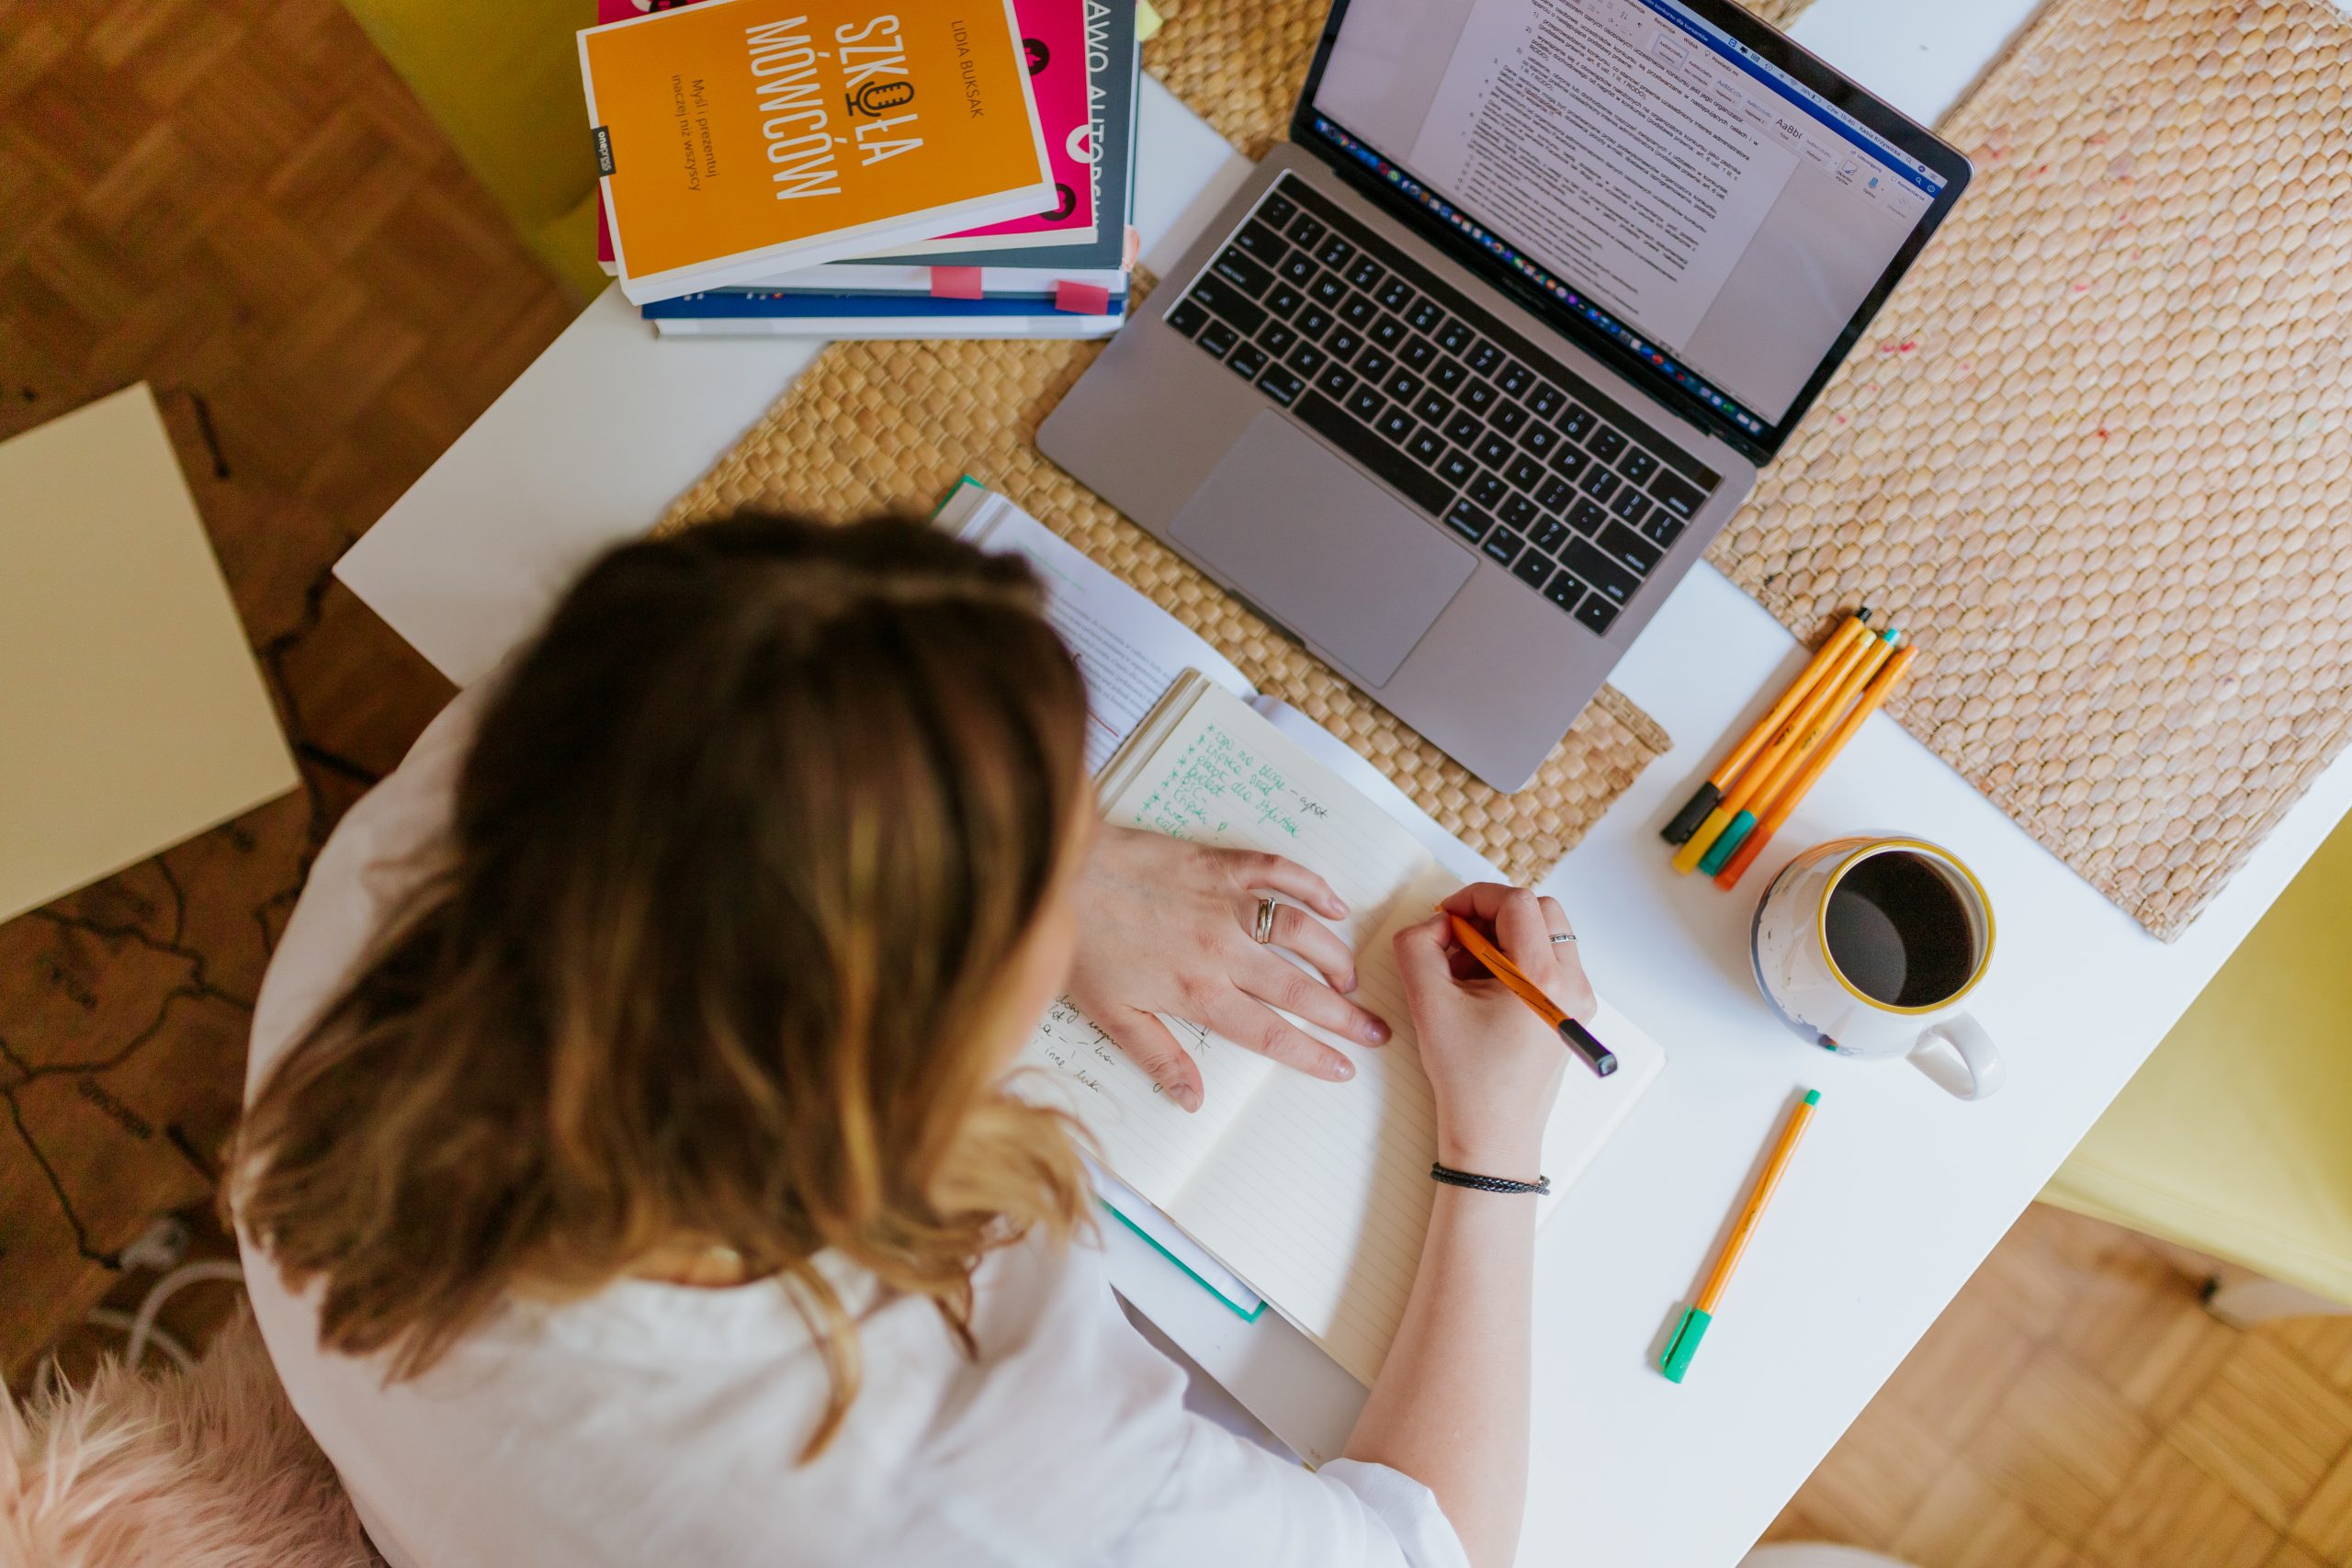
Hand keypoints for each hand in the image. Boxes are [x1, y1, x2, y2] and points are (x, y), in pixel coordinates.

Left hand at [1066, 827, 1391, 1111]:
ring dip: (1333, 956)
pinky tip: (1333, 904)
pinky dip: (1312, 886)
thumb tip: (1193, 1100)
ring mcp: (1225, 903)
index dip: (1312, 1054)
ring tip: (1350, 977)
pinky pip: (1279, 871)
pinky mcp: (1219, 863)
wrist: (1060, 872)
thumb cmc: (1079, 943)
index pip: (1270, 1033)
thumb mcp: (1111, 1015)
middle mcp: (1222, 950)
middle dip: (1344, 1014)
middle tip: (1377, 1030)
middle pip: (1298, 988)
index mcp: (1198, 993)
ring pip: (1299, 931)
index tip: (1344, 1068)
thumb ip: (1159, 1057)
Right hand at [1392, 883, 1592, 1176]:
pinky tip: (1482, 989)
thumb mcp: (1428, 1003)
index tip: (1446, 916)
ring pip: (1547, 936)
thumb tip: (1435, 925)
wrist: (1494, 1135)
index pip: (1517, 902)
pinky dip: (1516, 961)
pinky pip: (1549, 964)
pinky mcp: (1572, 1013)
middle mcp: (1573, 985)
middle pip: (1541, 912)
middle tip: (1457, 939)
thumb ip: (1418, 946)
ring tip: (1465, 970)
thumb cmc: (1468, 1078)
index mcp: (1544, 978)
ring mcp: (1578, 1000)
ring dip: (1504, 937)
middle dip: (1493, 914)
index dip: (1475, 898)